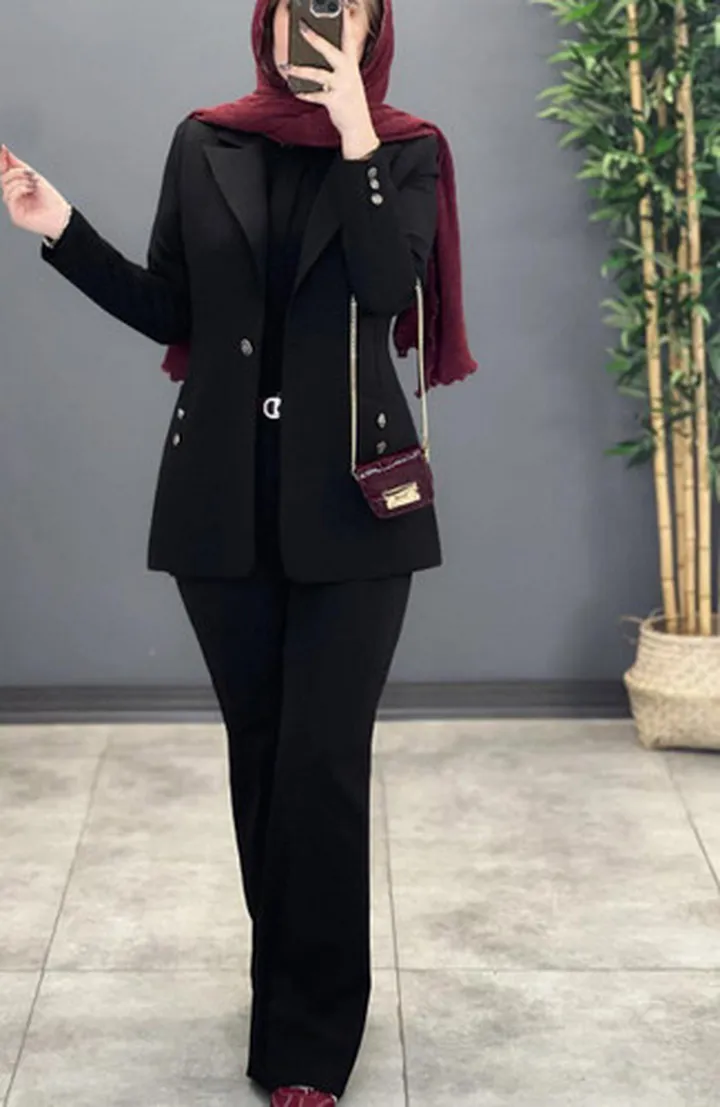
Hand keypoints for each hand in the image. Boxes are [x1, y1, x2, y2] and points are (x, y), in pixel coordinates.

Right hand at [1, 144, 71, 238]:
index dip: (3, 161)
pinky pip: (10, 197)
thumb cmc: (52, 200)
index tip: (3, 149)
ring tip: (32, 184)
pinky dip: (19, 189)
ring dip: (19, 181)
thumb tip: (7, 152)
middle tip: (28, 172)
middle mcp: (15, 199)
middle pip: (4, 179)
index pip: (6, 174)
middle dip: (15, 172)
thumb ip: (20, 166)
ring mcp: (14, 208)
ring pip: (6, 187)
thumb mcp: (35, 178)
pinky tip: (30, 189)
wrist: (62, 216)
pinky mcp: (16, 216)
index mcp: (19, 190)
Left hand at [284, 15, 378, 158]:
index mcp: (351, 64)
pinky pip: (315, 95)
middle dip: (316, 39)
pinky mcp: (335, 101)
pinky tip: (295, 90)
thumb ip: (336, 64)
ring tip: (286, 66)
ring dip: (299, 70)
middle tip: (302, 27)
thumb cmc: (349, 100)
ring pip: (318, 74)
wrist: (359, 126)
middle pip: (330, 51)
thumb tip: (312, 53)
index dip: (345, 22)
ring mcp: (342, 86)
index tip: (341, 7)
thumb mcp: (347, 78)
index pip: (349, 37)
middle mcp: (348, 72)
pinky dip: (304, 93)